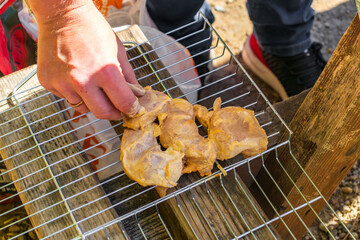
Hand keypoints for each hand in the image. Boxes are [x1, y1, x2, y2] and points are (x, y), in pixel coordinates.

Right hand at [36, 4, 142, 119]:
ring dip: (92, 101)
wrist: (62, 14)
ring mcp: (62, 83)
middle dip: (114, 113)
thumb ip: (128, 76)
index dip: (131, 108)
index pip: (124, 104)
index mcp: (105, 72)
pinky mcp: (48, 82)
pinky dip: (73, 92)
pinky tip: (74, 76)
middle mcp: (82, 81)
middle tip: (118, 108)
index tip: (133, 108)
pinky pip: (66, 97)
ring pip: (83, 107)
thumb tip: (137, 95)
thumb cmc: (93, 29)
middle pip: (103, 113)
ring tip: (92, 84)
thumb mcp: (118, 50)